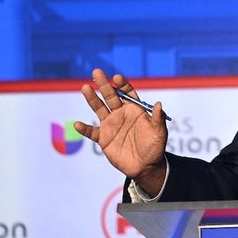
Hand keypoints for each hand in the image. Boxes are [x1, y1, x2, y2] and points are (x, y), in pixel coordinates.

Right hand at [74, 69, 167, 194]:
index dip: (122, 85)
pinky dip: (84, 129)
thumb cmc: (155, 147)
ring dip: (92, 99)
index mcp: (135, 110)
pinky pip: (92, 132)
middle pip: (111, 96)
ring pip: (99, 109)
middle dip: (104, 84)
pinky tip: (78, 124)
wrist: (146, 166)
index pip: (127, 93)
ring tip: (85, 87)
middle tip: (97, 72)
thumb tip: (159, 104)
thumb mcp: (160, 132)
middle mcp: (121, 114)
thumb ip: (158, 118)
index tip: (117, 77)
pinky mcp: (104, 138)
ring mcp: (111, 125)